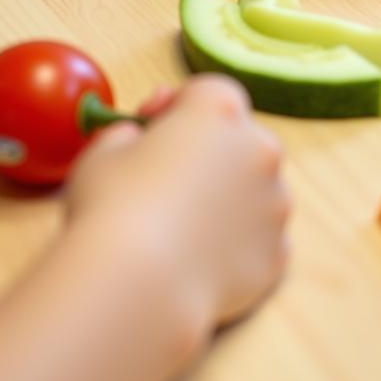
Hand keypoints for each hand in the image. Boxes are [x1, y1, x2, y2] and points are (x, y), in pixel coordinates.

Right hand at [66, 74, 289, 328]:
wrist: (136, 287)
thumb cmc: (112, 207)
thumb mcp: (103, 149)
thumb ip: (129, 134)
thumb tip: (138, 142)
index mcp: (219, 110)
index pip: (208, 92)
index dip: (177, 108)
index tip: (151, 128)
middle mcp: (260, 150)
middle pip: (238, 140)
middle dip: (209, 154)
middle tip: (167, 180)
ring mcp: (275, 204)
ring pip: (254, 191)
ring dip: (227, 199)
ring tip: (181, 229)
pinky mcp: (277, 254)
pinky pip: (259, 239)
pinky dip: (237, 245)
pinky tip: (199, 260)